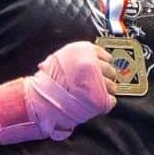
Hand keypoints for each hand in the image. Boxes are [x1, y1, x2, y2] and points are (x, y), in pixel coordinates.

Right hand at [0, 40, 116, 143]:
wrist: (41, 99)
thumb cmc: (47, 80)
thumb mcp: (60, 58)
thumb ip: (77, 56)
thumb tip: (92, 58)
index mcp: (84, 51)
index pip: (104, 55)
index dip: (104, 63)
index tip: (103, 68)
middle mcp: (93, 64)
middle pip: (110, 71)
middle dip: (106, 77)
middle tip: (99, 84)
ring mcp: (97, 82)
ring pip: (112, 86)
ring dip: (107, 91)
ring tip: (96, 94)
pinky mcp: (100, 98)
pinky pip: (111, 100)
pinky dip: (106, 103)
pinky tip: (97, 103)